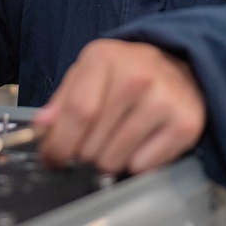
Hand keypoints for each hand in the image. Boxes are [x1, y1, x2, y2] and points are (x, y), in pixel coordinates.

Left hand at [32, 40, 205, 175]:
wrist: (180, 66)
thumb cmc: (128, 71)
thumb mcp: (89, 72)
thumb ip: (62, 100)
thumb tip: (41, 128)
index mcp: (105, 58)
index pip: (77, 113)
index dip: (58, 144)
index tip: (52, 159)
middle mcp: (137, 76)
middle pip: (92, 143)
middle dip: (82, 154)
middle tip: (91, 142)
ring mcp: (164, 100)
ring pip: (113, 160)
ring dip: (107, 159)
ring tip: (117, 139)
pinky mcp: (184, 125)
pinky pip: (142, 167)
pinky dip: (135, 163)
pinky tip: (141, 141)